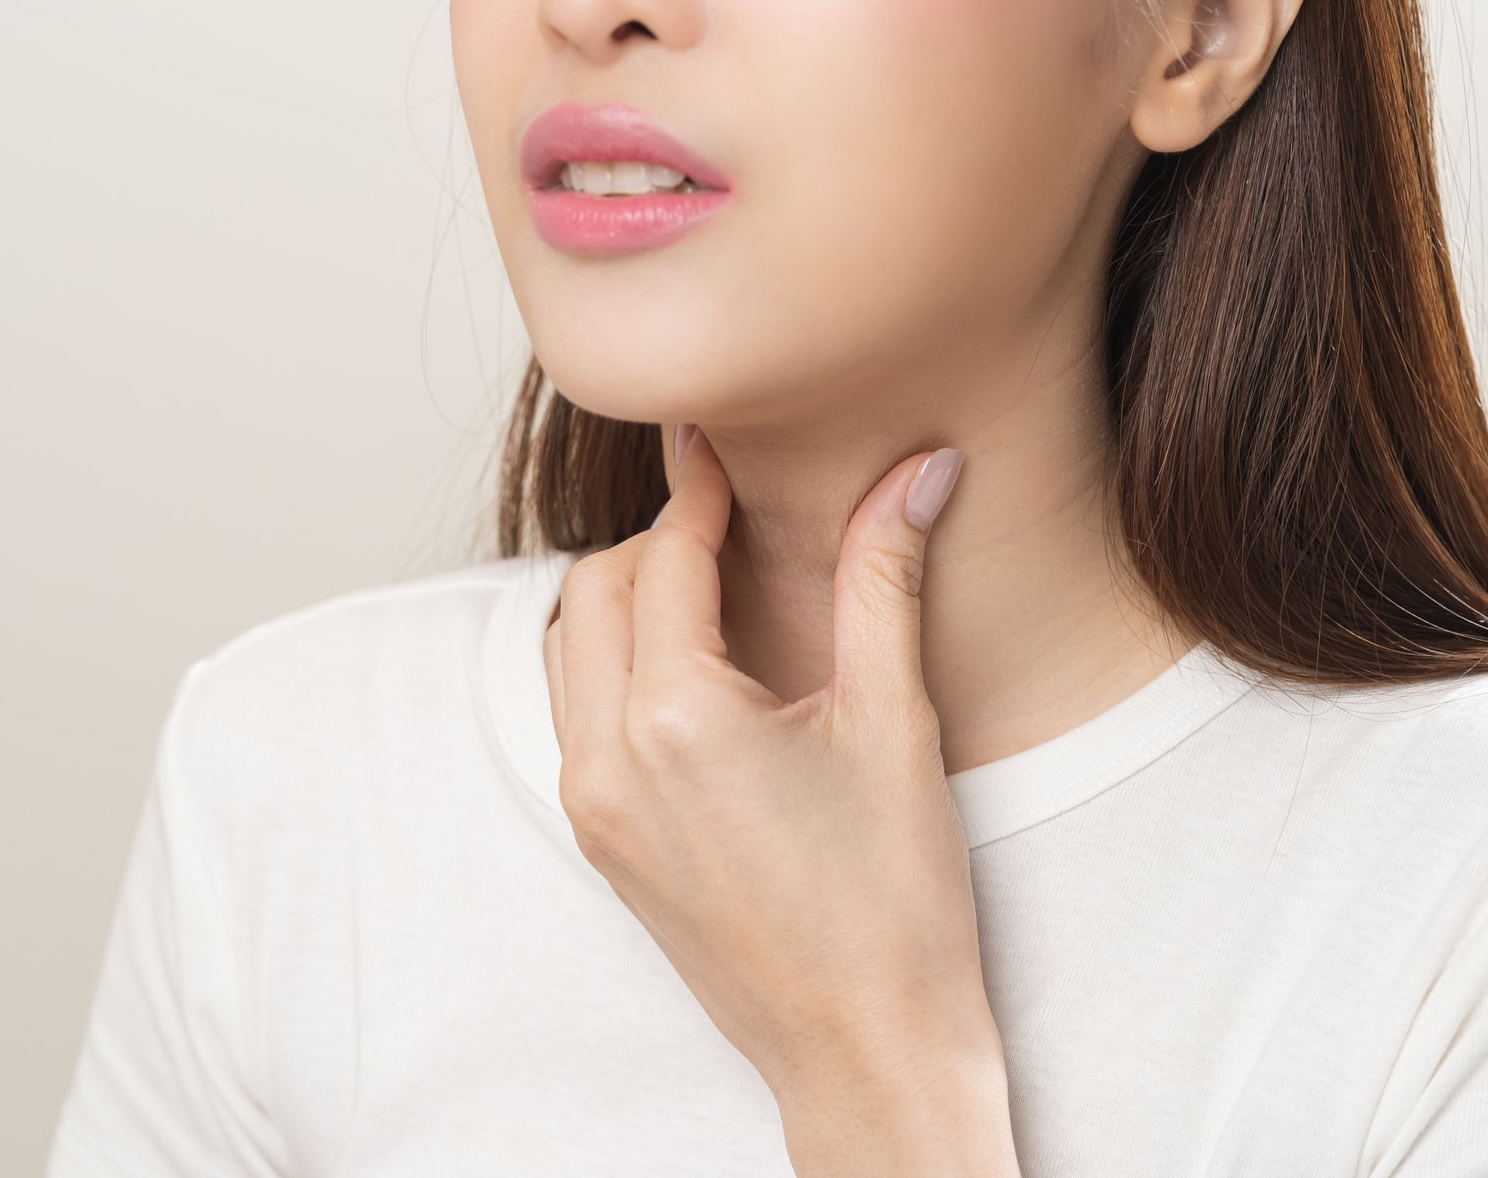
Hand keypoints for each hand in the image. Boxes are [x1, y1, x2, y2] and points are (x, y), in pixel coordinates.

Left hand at [540, 422, 998, 1099]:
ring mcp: (593, 808)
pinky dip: (612, 667)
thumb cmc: (895, 900)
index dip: (695, 488)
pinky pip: (575, 717)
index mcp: (677, 720)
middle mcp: (607, 760)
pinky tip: (691, 669)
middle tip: (725, 515)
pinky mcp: (601, 843)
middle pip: (593, 592)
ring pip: (568, 654)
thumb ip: (885, 578)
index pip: (664, 559)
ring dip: (621, 602)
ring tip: (706, 584)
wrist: (865, 1049)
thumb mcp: (896, 722)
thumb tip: (919, 470)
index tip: (713, 437)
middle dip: (653, 541)